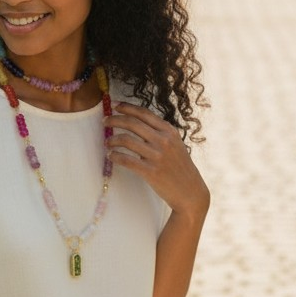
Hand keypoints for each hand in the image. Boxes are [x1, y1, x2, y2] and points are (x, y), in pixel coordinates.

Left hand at [109, 102, 209, 219]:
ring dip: (112, 139)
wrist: (190, 191)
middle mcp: (163, 141)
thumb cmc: (180, 167)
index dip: (127, 107)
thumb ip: (159, 132)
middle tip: (104, 121)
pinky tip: (111, 155)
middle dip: (114, 119)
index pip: (144, 113)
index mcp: (169, 131)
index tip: (114, 105)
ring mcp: (157, 156)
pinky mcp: (150, 172)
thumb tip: (136, 121)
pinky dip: (115, 156)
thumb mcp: (175, 143)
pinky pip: (126, 160)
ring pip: (126, 140)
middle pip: (132, 123)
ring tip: (106, 142)